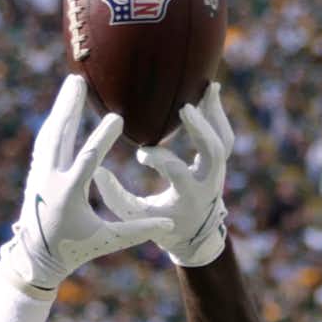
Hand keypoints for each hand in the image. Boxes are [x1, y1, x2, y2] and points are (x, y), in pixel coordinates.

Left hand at [0, 75, 169, 321]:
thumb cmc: (75, 250)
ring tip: (73, 84)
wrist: (34, 258)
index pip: (88, 159)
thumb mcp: (107, 241)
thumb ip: (138, 231)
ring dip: (62, 108)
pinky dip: (56, 121)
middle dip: (70, 107)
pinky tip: (64, 107)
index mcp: (69, 193)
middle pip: (60, 135)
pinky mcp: (35, 172)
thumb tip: (170, 223)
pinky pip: (46, 140)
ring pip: (51, 133)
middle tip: (79, 80)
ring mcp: (39, 173)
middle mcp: (50, 178)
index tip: (117, 117)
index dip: (102, 137)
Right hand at [92, 82, 232, 267]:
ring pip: (223, 140)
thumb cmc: (161, 225)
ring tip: (208, 86)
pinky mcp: (220, 162)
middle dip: (200, 130)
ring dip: (214, 114)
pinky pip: (224, 135)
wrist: (195, 234)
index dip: (158, 158)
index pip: (177, 171)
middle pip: (213, 152)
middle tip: (185, 108)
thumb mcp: (137, 218)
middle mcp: (209, 183)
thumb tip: (97, 172)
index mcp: (189, 196)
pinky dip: (218, 114)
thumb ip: (116, 198)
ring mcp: (219, 171)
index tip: (141, 153)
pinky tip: (212, 90)